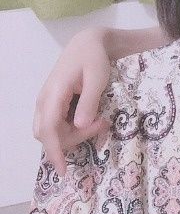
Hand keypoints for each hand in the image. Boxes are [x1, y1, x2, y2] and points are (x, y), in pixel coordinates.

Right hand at [32, 27, 110, 175]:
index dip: (55, 151)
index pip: (48, 129)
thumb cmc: (94, 58)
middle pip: (48, 135)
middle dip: (72, 140)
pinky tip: (90, 118)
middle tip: (100, 124)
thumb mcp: (97, 78)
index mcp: (53, 94)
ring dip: (74, 134)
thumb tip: (79, 126)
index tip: (63, 170)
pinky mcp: (53, 104)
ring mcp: (47, 103)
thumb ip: (89, 101)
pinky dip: (72, 128)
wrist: (88, 44)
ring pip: (52, 132)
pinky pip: (57, 124)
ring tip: (99, 120)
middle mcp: (44, 101)